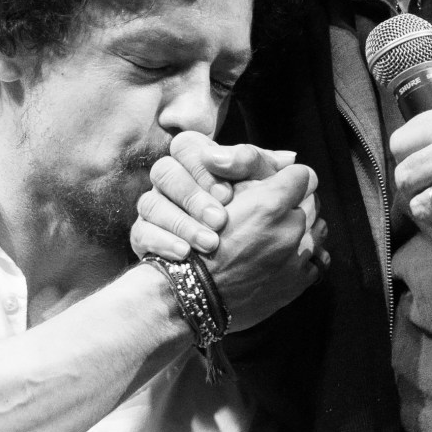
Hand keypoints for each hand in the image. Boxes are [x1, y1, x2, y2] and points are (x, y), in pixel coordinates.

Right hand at [130, 131, 302, 258]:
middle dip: (195, 197)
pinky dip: (164, 243)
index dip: (206, 166)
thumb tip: (292, 161)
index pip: (186, 145)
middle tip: (220, 220)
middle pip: (165, 171)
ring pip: (151, 202)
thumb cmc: (241, 229)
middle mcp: (169, 182)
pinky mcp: (141, 234)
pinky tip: (185, 254)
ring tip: (209, 244)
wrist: (212, 285)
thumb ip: (268, 173)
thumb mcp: (258, 195)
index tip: (229, 193)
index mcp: (193, 162)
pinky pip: (140, 231)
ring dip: (183, 223)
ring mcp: (152, 208)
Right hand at [207, 165, 328, 330]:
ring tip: (281, 235)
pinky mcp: (300, 282)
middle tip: (274, 212)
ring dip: (305, 228)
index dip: (290, 178)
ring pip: (319, 229)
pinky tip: (287, 258)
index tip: (282, 183)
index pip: (303, 175)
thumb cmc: (201, 242)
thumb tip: (276, 172)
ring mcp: (298, 256)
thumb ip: (251, 181)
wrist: (196, 292)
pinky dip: (307, 256)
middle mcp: (291, 227)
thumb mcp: (219, 196)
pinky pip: (319, 260)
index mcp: (270, 202)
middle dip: (297, 202)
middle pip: (312, 202)